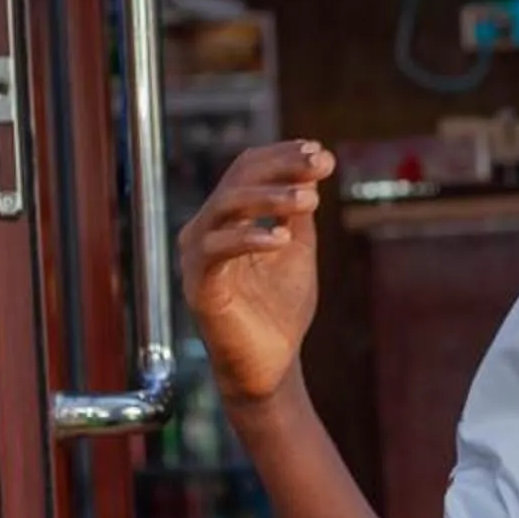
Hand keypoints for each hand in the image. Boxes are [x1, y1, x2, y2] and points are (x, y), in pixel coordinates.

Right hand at [178, 141, 335, 403]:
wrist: (271, 365)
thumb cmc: (280, 309)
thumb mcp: (297, 249)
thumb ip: (297, 212)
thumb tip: (311, 170)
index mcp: (226, 218)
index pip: (247, 169)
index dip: (282, 155)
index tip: (321, 151)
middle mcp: (204, 230)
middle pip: (237, 179)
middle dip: (281, 168)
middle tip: (321, 166)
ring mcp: (196, 257)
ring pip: (225, 206)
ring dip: (270, 197)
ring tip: (311, 200)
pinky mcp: (198, 286)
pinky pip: (216, 251)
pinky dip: (249, 239)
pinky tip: (283, 238)